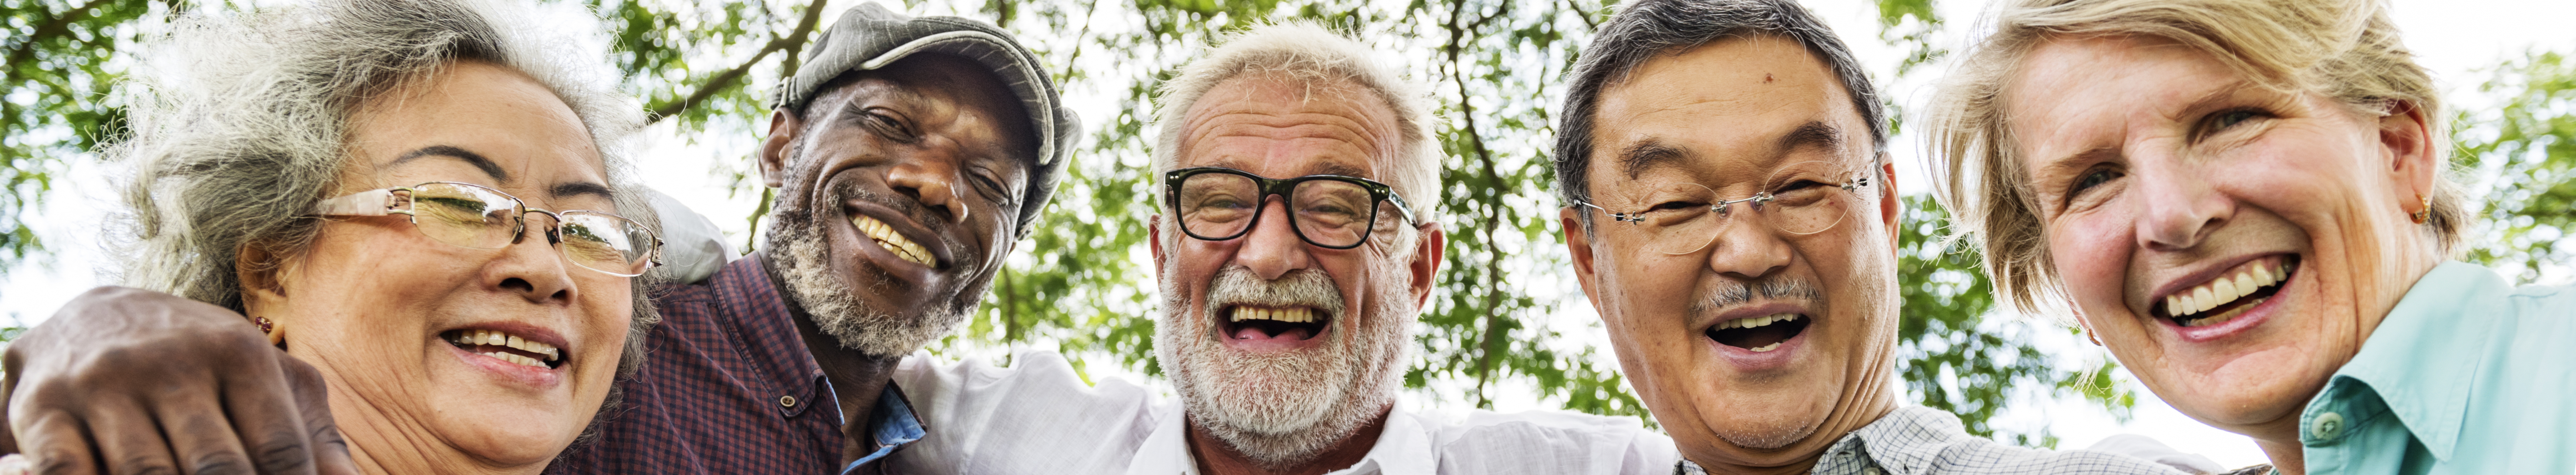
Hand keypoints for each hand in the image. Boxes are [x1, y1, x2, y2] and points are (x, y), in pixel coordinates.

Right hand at [0, 287, 357, 474]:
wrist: (89, 316)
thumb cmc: (199, 360)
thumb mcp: (264, 378)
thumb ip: (312, 431)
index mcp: (236, 351)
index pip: (279, 448)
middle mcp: (169, 362)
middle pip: (217, 467)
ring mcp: (103, 385)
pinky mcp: (44, 411)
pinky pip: (71, 472)